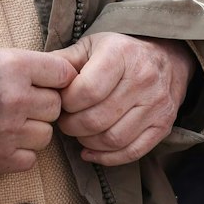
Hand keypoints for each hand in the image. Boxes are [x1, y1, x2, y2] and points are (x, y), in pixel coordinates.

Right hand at [0, 47, 76, 176]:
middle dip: (42, 106)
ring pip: (46, 134)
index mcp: (14, 67)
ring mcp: (10, 131)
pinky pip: (30, 159)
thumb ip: (24, 64)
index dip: (56, 78)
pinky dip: (19, 153)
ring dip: (31, 131)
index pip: (62, 73)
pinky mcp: (2, 159)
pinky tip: (1, 142)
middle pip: (56, 106)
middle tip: (19, 104)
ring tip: (7, 123)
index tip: (45, 82)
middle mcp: (16, 99)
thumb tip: (62, 73)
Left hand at [53, 33, 195, 166]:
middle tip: (65, 122)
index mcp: (120, 54)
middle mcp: (143, 79)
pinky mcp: (163, 126)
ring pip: (113, 139)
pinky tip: (91, 151)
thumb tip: (37, 77)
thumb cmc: (120, 52)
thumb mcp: (91, 45)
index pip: (86, 91)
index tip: (61, 102)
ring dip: (87, 142)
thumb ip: (64, 61)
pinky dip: (107, 158)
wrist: (166, 57)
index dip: (67, 103)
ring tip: (79, 133)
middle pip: (97, 119)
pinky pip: (132, 152)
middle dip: (72, 126)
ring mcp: (156, 104)